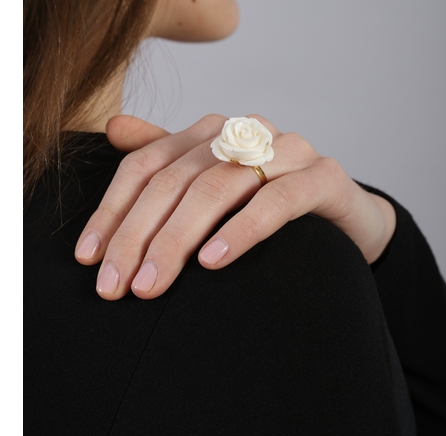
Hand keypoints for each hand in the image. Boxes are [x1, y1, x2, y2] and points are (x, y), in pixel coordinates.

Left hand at [75, 114, 395, 299]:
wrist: (346, 219)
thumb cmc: (274, 209)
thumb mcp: (215, 187)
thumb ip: (169, 159)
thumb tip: (114, 129)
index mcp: (214, 133)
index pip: (147, 164)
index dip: (113, 211)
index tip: (90, 259)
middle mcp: (247, 132)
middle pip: (177, 178)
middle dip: (139, 235)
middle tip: (117, 286)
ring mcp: (288, 151)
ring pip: (219, 186)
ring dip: (179, 237)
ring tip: (153, 284)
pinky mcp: (324, 177)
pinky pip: (278, 200)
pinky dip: (242, 229)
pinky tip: (214, 260)